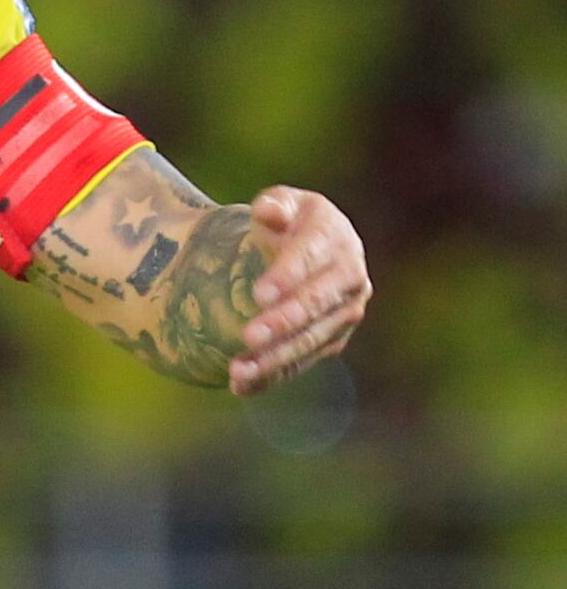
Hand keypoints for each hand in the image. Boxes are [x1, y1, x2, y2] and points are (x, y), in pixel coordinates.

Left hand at [230, 186, 368, 395]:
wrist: (306, 244)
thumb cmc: (287, 219)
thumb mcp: (280, 202)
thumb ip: (274, 204)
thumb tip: (270, 213)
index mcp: (335, 237)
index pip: (311, 258)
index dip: (287, 276)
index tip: (259, 295)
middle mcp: (349, 277)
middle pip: (316, 304)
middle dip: (283, 322)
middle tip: (249, 336)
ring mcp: (344, 312)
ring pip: (311, 339)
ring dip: (276, 357)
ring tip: (238, 370)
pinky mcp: (331, 339)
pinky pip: (303, 360)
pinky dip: (274, 375)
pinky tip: (242, 385)